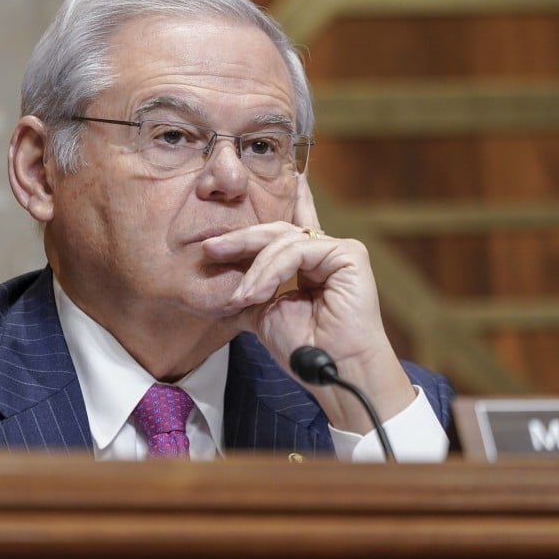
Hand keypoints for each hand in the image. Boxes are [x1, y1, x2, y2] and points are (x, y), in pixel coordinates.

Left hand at [201, 177, 415, 432]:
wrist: (332, 371)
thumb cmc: (305, 349)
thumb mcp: (265, 314)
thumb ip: (251, 290)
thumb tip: (221, 282)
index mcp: (311, 264)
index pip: (288, 229)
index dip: (276, 207)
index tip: (252, 186)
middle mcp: (326, 252)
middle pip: (277, 232)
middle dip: (241, 239)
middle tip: (210, 248)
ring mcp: (339, 250)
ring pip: (283, 241)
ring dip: (255, 270)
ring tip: (240, 297)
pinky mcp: (348, 254)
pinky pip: (298, 250)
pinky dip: (272, 270)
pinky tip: (258, 291)